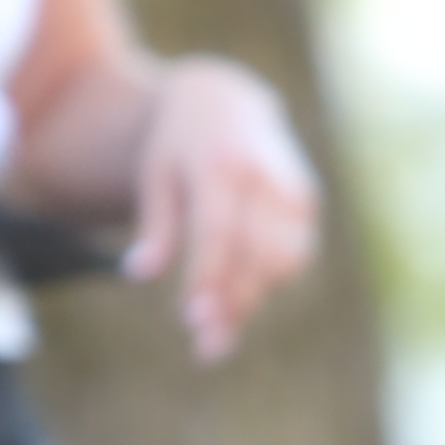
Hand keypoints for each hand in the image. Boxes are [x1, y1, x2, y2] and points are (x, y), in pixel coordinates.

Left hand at [122, 58, 320, 362]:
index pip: (219, 230)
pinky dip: (269, 283)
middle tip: (206, 346)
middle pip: (259, 252)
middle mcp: (265, 173)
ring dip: (254, 299)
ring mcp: (294, 186)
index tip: (195, 321)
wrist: (224, 98)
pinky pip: (297, 253)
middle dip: (235, 303)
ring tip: (220, 331)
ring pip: (286, 259)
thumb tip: (136, 274)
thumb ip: (154, 226)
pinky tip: (240, 303)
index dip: (210, 278)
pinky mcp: (308, 200)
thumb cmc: (178, 145)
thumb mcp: (156, 176)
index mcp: (221, 163)